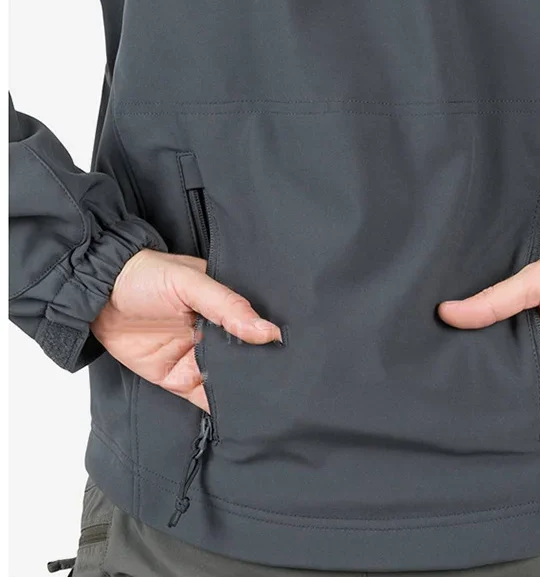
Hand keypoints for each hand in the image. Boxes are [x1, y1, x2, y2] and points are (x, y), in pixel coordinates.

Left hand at [91, 249, 281, 411]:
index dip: (273, 340)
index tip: (295, 355)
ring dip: (243, 391)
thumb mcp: (190, 283)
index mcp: (224, 306)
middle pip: (246, 357)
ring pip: (229, 380)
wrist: (94, 294)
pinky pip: (203, 396)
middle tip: (286, 386)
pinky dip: (218, 407)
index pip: (256, 326)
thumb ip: (228, 307)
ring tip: (269, 404)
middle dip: (262, 370)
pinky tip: (237, 414)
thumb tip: (268, 331)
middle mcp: (215, 333)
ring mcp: (197, 357)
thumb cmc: (144, 276)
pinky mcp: (177, 378)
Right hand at [438, 246, 539, 413]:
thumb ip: (494, 301)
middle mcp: (529, 346)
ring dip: (503, 401)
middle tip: (448, 397)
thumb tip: (447, 311)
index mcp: (514, 319)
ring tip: (471, 416)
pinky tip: (510, 422)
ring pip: (518, 391)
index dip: (462, 352)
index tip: (437, 366)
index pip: (481, 341)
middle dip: (479, 382)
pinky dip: (531, 415)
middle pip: (497, 370)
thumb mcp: (534, 281)